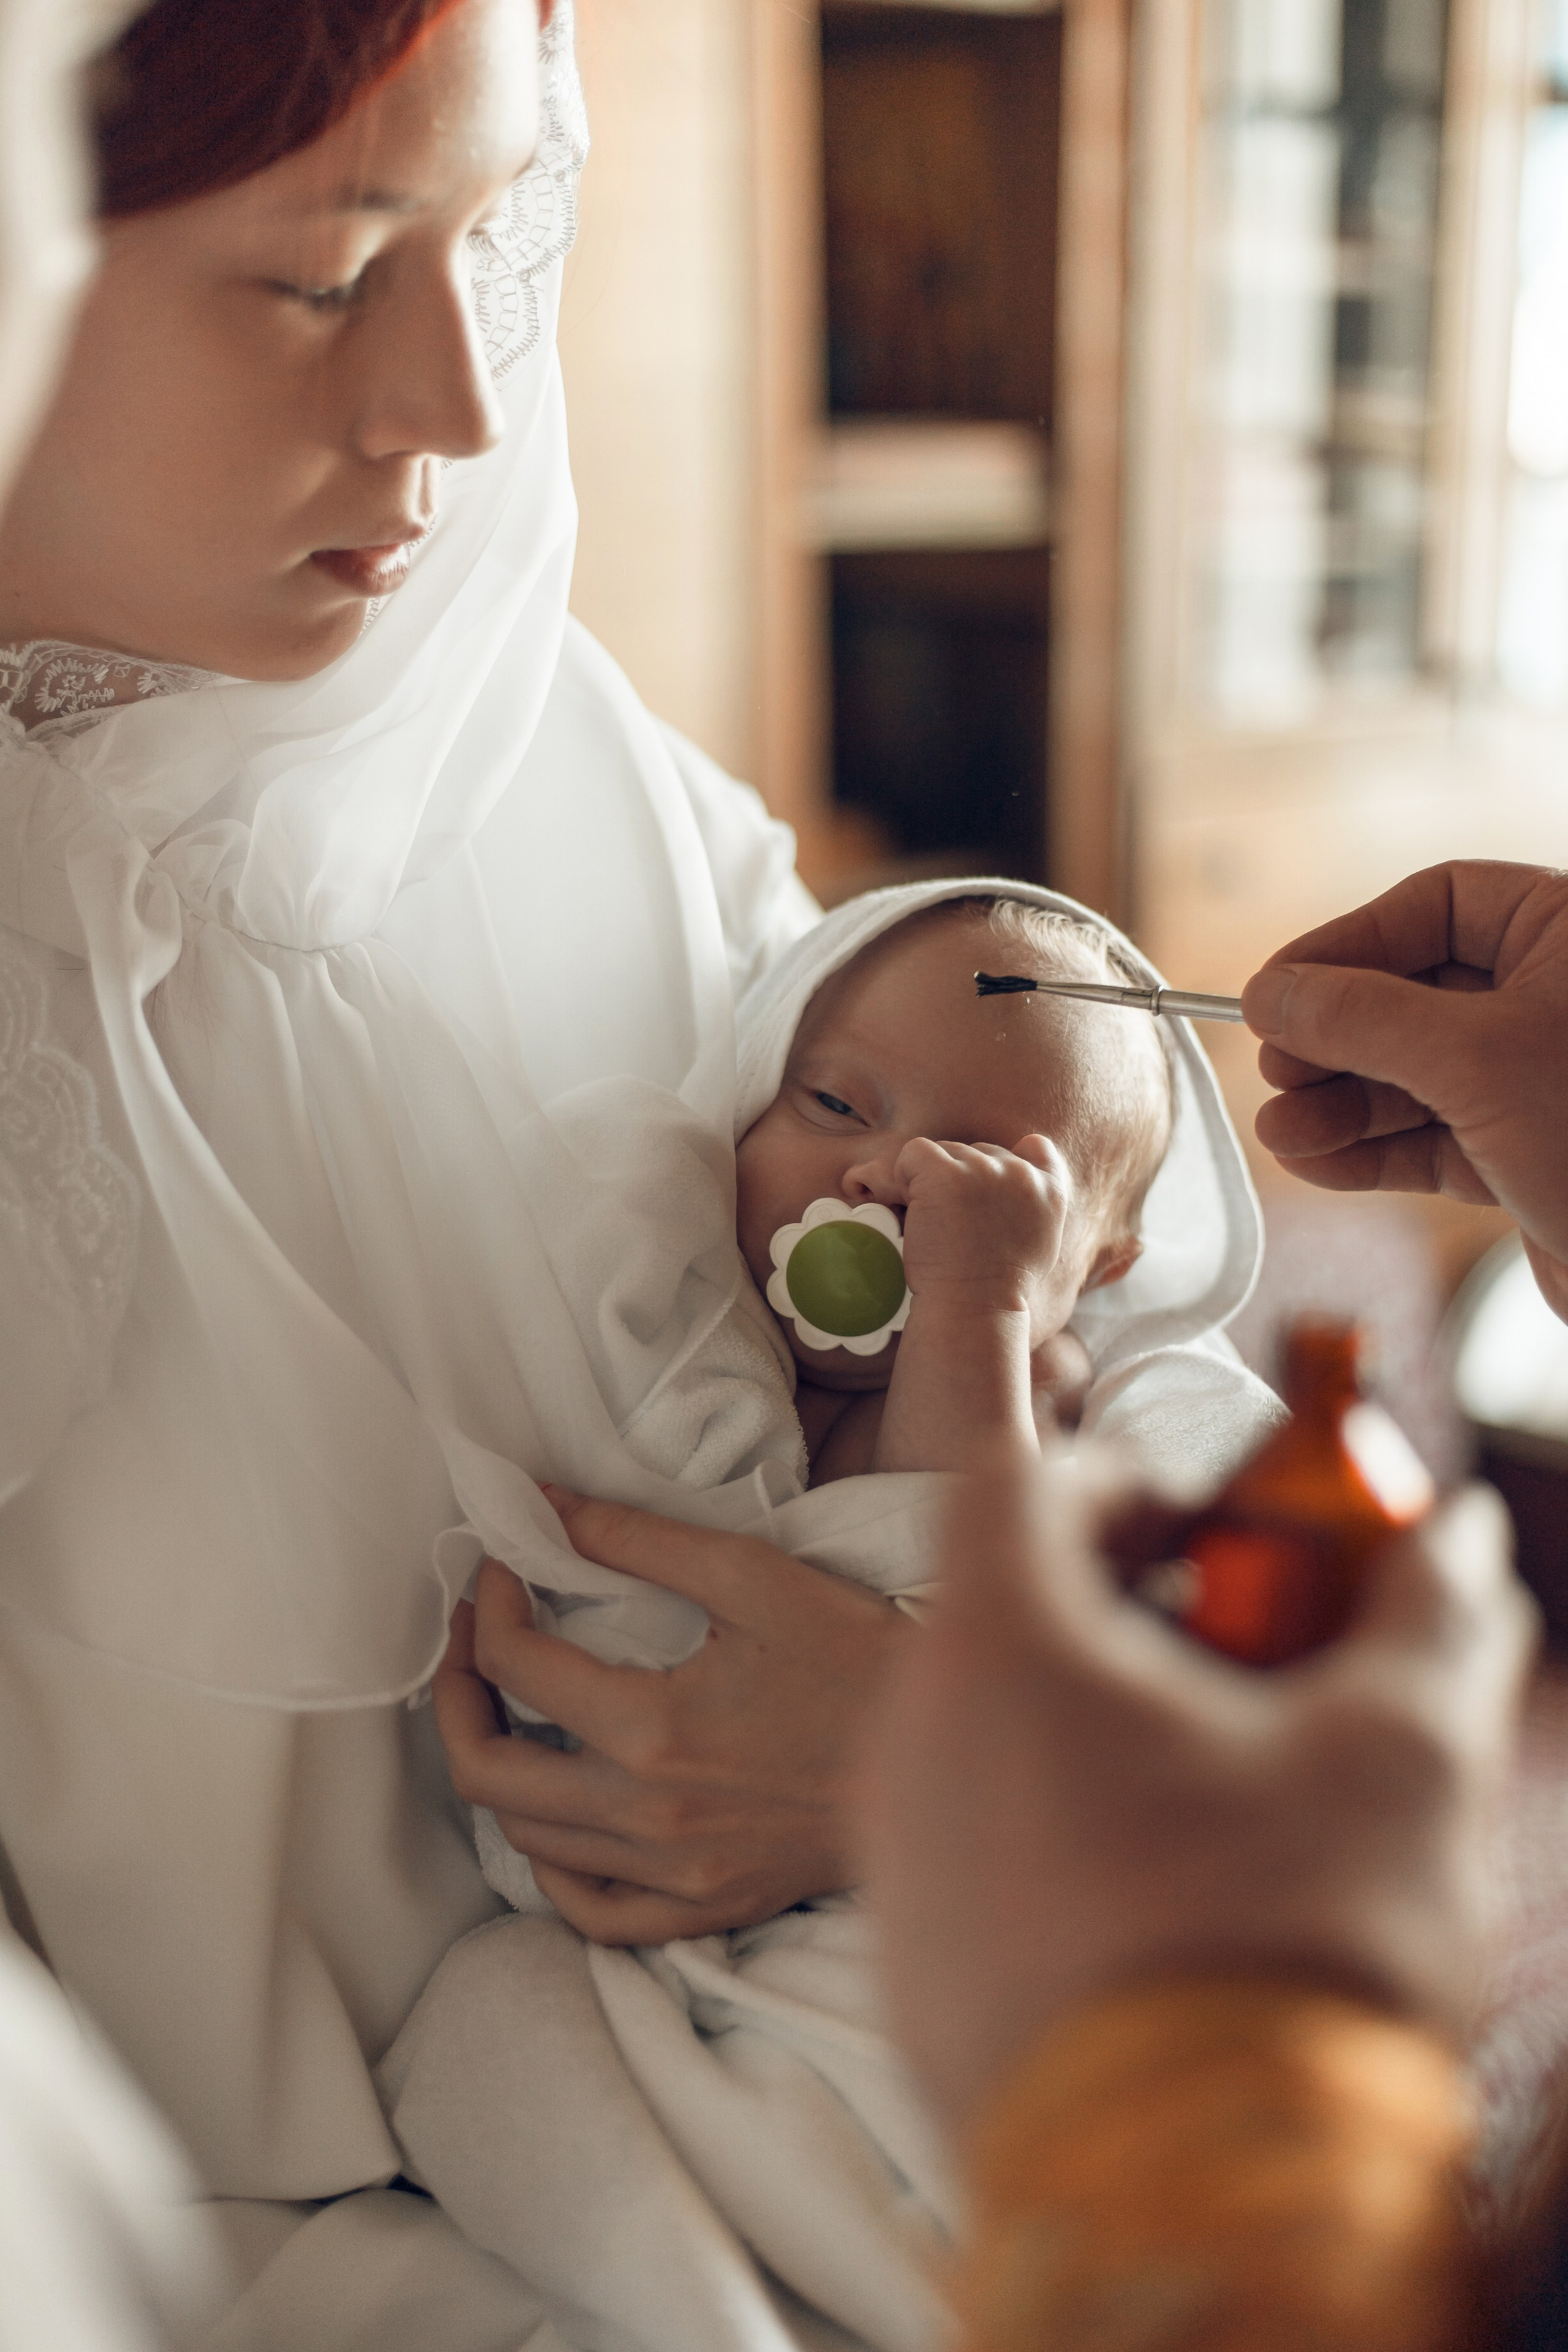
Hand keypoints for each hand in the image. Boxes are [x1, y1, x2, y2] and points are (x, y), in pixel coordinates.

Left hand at [435, 1492, 906, 1943]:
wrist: (957, 1752)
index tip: (507, 1561)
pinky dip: (551, 1866)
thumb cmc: (859, 1656)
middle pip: (485, 1769)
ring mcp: (673, 1875)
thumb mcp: (753, 1577)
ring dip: (494, 1763)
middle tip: (469, 1635)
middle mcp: (648, 1816)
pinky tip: (558, 1815)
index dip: (489, 1602)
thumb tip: (543, 1505)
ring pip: (524, 1839)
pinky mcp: (702, 1907)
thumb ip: (638, 1540)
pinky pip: (588, 1910)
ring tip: (506, 1703)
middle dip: (452, 1690)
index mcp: (654, 1730)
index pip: (515, 1666)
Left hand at [860, 1448, 1534, 2132]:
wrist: (1194, 2215)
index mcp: (997, 1650)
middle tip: (1250, 1674)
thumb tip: (1464, 1539)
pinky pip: (976, 1853)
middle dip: (1137, 1620)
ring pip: (991, 1740)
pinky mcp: (908, 1974)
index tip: (1210, 1529)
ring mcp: (894, 1866)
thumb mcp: (1401, 1756)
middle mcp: (908, 1741)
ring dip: (1102, 1735)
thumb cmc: (1282, 1952)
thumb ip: (1430, 1618)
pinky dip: (1060, 1838)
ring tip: (1227, 1801)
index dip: (1123, 1477)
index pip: (1020, 1481)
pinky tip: (1171, 1904)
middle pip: (1007, 1615)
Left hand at [896, 1133, 1071, 1329]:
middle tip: (956, 1228)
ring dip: (932, 1183)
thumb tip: (1022, 1172)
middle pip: (978, 1153)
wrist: (973, 1310)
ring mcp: (983, 1170)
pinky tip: (913, 1209)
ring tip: (938, 1226)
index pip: (1035, 1148)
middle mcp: (1020, 1173)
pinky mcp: (944, 1173)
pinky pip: (914, 1153)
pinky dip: (904, 1175)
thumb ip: (1036, 1204)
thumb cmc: (998, 1288)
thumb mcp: (1041, 1242)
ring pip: (945, 1153)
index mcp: (1052, 1190)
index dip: (1003, 1166)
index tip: (986, 1200)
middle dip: (961, 1182)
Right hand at [1243, 861, 1567, 1319]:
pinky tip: (1315, 1160)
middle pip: (1411, 990)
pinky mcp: (1526, 1154)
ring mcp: (1540, 1080)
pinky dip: (1368, 1151)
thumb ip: (1363, 1017)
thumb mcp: (1475, 1059)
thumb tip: (1270, 992)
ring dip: (1338, 1103)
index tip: (1274, 989)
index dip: (1348, 942)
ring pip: (1413, 1072)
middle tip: (1275, 1069)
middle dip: (1335, 1036)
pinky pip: (1429, 1137)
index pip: (1436, 903)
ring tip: (1281, 1130)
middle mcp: (1554, 999)